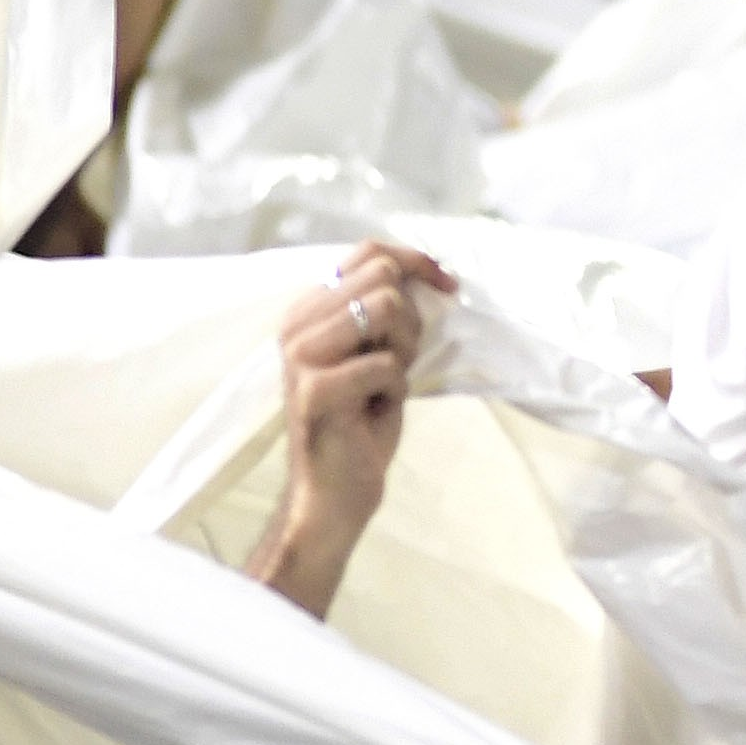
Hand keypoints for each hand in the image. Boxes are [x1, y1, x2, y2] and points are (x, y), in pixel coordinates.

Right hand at [256, 240, 455, 614]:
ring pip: (386, 308)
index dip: (417, 261)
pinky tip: (374, 412)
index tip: (449, 285)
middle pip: (383, 278)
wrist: (334, 491)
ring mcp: (301, 355)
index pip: (367, 253)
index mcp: (306, 311)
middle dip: (410, 319)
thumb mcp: (374, 354)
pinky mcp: (316, 388)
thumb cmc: (360, 423)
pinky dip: (396, 390)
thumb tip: (426, 273)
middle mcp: (296, 325)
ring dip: (403, 351)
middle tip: (400, 360)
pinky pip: (388, 364)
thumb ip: (383, 313)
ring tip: (384, 385)